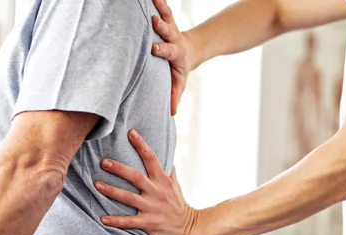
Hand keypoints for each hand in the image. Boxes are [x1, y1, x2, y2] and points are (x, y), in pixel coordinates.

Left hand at [95, 129, 198, 234]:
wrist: (190, 229)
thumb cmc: (179, 205)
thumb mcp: (176, 186)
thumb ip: (169, 172)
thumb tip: (166, 157)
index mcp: (163, 180)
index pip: (151, 158)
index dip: (141, 145)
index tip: (130, 132)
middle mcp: (157, 192)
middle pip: (135, 176)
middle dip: (118, 168)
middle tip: (103, 162)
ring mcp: (152, 208)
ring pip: (129, 198)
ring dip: (111, 191)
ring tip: (96, 185)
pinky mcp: (149, 223)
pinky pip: (129, 222)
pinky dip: (115, 220)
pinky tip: (102, 219)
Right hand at [151, 0, 198, 115]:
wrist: (192, 49)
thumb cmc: (180, 68)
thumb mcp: (180, 81)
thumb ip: (175, 95)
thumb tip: (172, 113)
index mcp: (175, 52)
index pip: (168, 51)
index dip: (161, 50)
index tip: (153, 48)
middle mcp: (172, 37)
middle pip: (167, 30)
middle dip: (161, 25)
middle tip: (153, 20)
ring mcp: (170, 26)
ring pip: (166, 14)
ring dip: (160, 6)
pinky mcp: (167, 19)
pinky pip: (163, 7)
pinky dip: (158, 0)